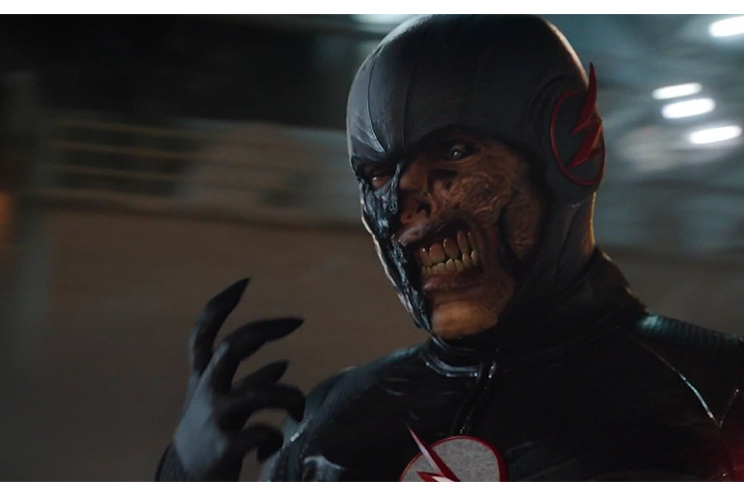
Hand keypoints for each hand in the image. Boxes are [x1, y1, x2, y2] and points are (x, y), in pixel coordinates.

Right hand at [172, 279, 304, 480]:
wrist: (184, 481)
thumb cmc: (209, 437)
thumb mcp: (222, 406)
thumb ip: (249, 383)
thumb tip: (282, 364)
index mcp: (202, 378)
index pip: (203, 333)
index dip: (221, 305)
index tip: (244, 282)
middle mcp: (205, 391)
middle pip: (233, 346)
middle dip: (265, 329)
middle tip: (295, 320)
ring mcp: (214, 416)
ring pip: (262, 392)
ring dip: (291, 397)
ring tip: (298, 410)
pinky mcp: (225, 445)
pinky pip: (264, 431)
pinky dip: (275, 438)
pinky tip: (272, 446)